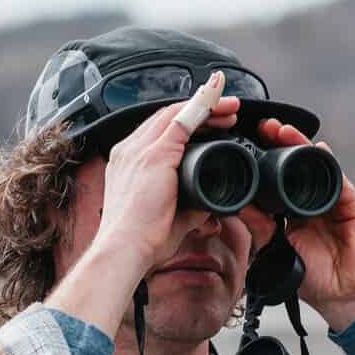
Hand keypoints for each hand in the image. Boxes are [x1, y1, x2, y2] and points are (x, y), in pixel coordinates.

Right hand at [89, 74, 243, 270]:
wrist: (125, 249)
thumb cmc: (140, 240)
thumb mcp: (169, 217)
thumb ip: (189, 206)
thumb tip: (207, 202)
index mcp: (128, 164)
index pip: (158, 131)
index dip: (185, 122)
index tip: (208, 123)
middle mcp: (129, 151)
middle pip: (167, 116)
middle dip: (199, 109)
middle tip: (226, 110)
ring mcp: (139, 150)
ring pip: (176, 113)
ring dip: (206, 106)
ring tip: (230, 107)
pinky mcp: (154, 155)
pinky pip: (182, 120)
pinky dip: (202, 108)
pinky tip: (219, 105)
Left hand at [253, 120, 354, 333]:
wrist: (348, 297)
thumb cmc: (314, 279)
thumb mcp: (278, 252)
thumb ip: (261, 229)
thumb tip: (239, 207)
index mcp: (292, 213)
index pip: (276, 180)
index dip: (263, 162)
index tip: (245, 146)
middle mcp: (312, 202)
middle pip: (295, 165)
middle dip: (279, 144)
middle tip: (263, 128)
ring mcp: (334, 201)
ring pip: (315, 165)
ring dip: (299, 146)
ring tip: (283, 132)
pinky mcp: (353, 205)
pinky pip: (339, 180)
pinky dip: (327, 163)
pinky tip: (317, 150)